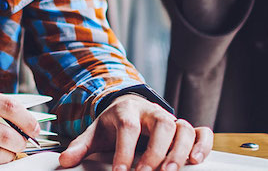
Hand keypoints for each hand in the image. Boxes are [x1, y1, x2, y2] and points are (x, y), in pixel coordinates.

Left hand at [59, 94, 212, 170]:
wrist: (128, 107)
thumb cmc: (113, 124)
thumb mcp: (95, 132)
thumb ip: (81, 146)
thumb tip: (65, 161)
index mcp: (127, 111)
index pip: (128, 127)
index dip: (125, 150)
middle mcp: (152, 112)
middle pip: (162, 124)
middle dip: (157, 150)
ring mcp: (170, 119)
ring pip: (183, 128)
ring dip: (180, 150)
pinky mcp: (184, 128)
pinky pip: (201, 132)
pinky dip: (203, 144)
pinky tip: (196, 160)